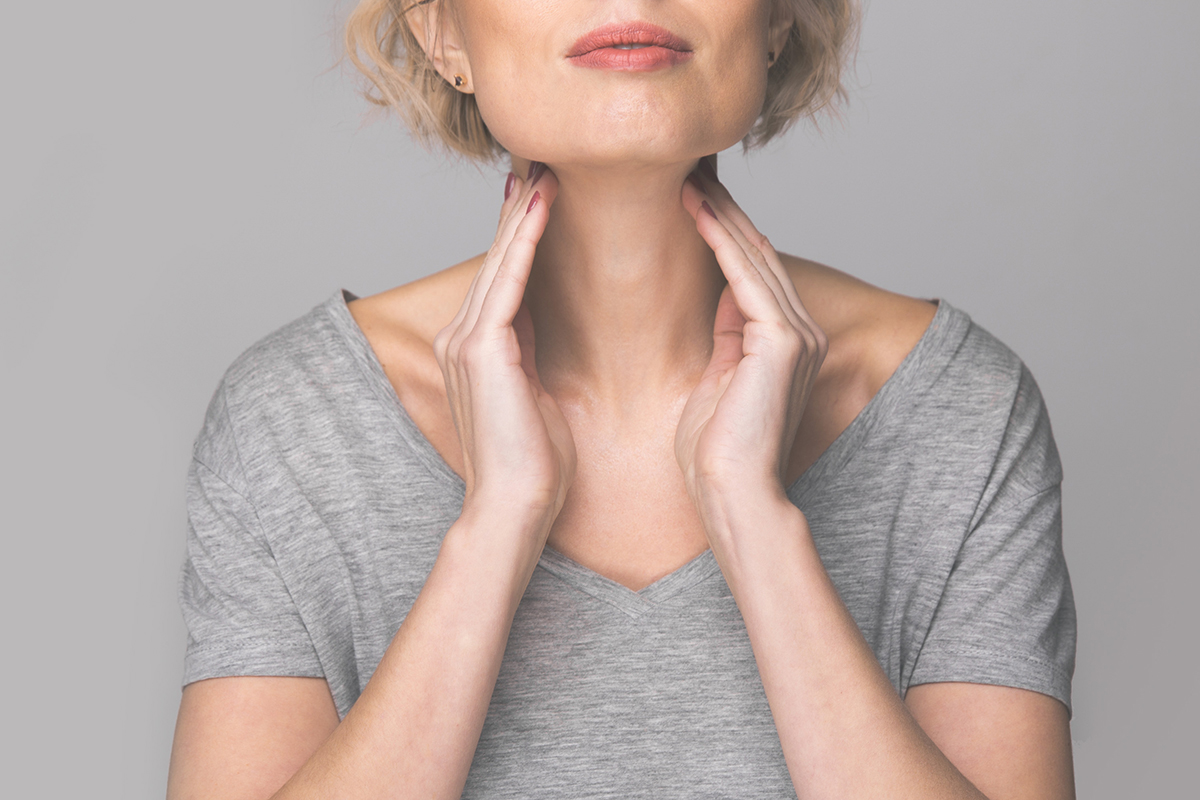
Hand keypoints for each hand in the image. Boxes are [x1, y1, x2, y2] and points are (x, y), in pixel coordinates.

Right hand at [434, 164, 575, 526]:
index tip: (541, 196)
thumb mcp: (535, 393)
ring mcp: (466, 341)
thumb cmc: (534, 463)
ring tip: (543, 171)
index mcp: (476, 350)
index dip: (520, 235)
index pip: (503, 278)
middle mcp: (462, 338)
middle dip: (518, 212)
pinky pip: (508, 281)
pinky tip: (541, 206)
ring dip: (522, 214)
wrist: (515, 506)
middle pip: (496, 260)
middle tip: (540, 163)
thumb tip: (537, 322)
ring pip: (500, 262)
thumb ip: (527, 352)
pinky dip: (525, 241)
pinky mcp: (481, 348)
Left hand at [675, 160, 826, 524]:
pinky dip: (718, 238)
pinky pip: (745, 276)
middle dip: (722, 208)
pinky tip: (694, 206)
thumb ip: (726, 336)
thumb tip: (719, 296)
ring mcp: (797, 334)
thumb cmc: (716, 452)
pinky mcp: (783, 342)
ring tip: (687, 174)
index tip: (690, 194)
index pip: (751, 269)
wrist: (731, 494)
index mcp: (785, 341)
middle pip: (756, 252)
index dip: (722, 228)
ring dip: (718, 211)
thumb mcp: (718, 379)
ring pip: (752, 255)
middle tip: (689, 166)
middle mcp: (800, 331)